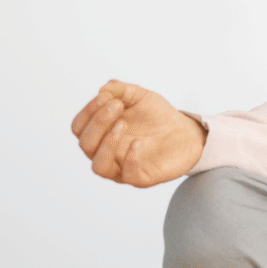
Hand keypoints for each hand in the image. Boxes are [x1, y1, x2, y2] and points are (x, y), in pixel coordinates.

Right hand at [71, 80, 205, 187]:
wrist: (186, 131)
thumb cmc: (157, 116)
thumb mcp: (141, 97)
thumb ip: (122, 90)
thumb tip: (103, 89)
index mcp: (101, 134)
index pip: (79, 127)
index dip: (88, 111)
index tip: (105, 96)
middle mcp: (106, 153)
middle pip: (86, 144)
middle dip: (98, 123)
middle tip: (116, 105)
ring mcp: (121, 168)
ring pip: (99, 166)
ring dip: (107, 143)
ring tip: (122, 124)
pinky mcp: (140, 178)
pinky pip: (128, 175)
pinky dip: (130, 158)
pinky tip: (138, 142)